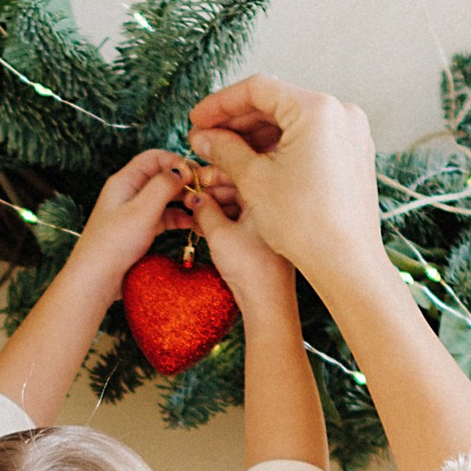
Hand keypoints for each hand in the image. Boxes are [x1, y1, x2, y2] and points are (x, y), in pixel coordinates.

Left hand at [69, 148, 191, 288]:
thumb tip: (181, 170)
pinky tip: (191, 223)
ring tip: (200, 208)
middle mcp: (129, 193)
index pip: (154, 158)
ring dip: (183, 201)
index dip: (176, 161)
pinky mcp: (139, 231)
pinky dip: (178, 218)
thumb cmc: (113, 244)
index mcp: (125, 181)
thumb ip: (163, 186)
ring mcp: (134, 212)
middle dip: (183, 182)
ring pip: (164, 198)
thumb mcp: (142, 210)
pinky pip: (163, 217)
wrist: (95, 281)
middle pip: (161, 177)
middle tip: (204, 192)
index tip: (196, 175)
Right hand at [184, 176, 297, 328]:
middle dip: (212, 190)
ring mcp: (277, 217)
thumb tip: (194, 195)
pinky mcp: (271, 234)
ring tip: (194, 214)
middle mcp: (280, 199)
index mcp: (273, 189)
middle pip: (241, 182)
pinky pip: (246, 216)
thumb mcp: (219, 233)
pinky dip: (227, 217)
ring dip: (217, 205)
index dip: (211, 172)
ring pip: (242, 201)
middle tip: (189, 198)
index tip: (191, 180)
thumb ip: (203, 208)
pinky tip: (206, 224)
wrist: (271, 303)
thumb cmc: (252, 268)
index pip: (239, 167)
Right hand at [189, 79, 383, 300]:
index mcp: (317, 109)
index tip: (196, 119)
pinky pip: (310, 138)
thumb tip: (203, 136)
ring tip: (224, 153)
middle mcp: (341, 112)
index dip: (219, 103)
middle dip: (237, 121)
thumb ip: (224, 149)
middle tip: (205, 138)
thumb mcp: (254, 181)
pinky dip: (281, 146)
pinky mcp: (353, 152)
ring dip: (256, 135)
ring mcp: (351, 132)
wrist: (346, 263)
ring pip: (292, 122)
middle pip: (277, 103)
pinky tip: (254, 162)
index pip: (258, 89)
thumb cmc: (305, 224)